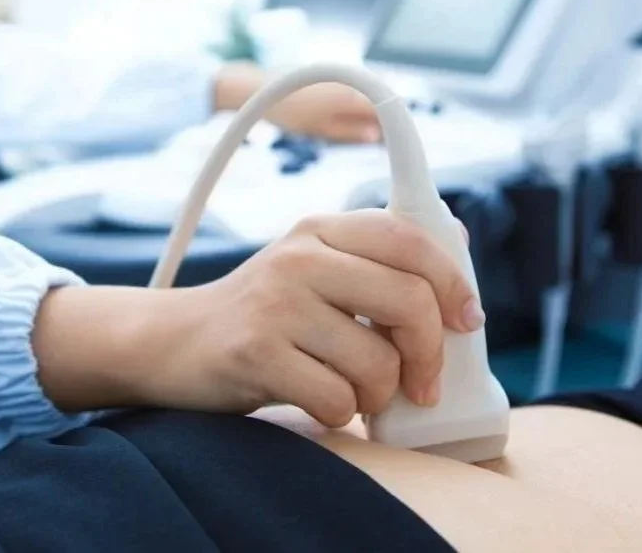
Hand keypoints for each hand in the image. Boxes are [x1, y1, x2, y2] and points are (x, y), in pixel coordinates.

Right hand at [34, 210, 482, 427]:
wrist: (175, 341)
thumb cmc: (263, 315)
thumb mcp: (312, 271)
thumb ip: (372, 267)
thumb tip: (458, 277)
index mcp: (319, 229)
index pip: (409, 239)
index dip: (453, 282)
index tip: (466, 321)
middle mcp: (298, 257)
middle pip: (408, 301)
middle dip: (429, 354)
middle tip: (421, 382)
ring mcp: (274, 304)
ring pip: (377, 363)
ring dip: (378, 395)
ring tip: (353, 392)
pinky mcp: (255, 353)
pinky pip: (338, 400)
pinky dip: (341, 414)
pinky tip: (318, 401)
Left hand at [214, 62, 380, 142]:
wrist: (260, 88)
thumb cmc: (288, 111)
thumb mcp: (319, 128)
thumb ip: (349, 131)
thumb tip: (375, 136)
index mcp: (349, 95)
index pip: (386, 106)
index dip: (394, 123)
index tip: (394, 140)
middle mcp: (349, 80)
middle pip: (380, 97)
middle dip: (385, 116)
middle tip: (381, 139)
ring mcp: (341, 75)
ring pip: (367, 93)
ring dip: (371, 110)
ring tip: (366, 131)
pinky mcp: (332, 73)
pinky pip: (354, 88)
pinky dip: (358, 103)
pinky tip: (349, 117)